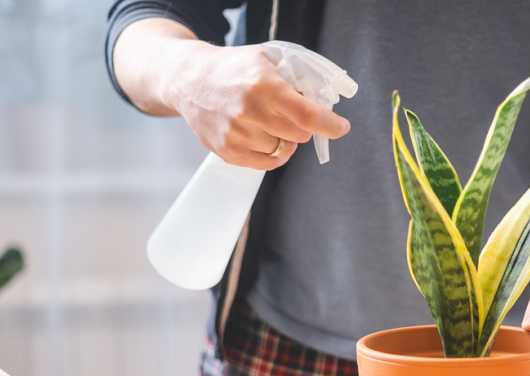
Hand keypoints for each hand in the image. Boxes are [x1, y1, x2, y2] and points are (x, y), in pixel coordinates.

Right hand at [163, 42, 350, 169]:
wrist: (189, 79)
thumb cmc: (233, 68)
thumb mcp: (268, 59)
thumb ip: (298, 77)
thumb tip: (327, 101)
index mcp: (263, 86)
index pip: (307, 116)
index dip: (330, 125)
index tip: (340, 127)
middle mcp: (248, 113)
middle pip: (298, 136)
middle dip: (304, 126)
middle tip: (294, 113)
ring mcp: (235, 135)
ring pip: (283, 150)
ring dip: (285, 139)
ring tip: (271, 120)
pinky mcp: (226, 151)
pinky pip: (265, 163)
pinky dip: (273, 154)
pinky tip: (267, 136)